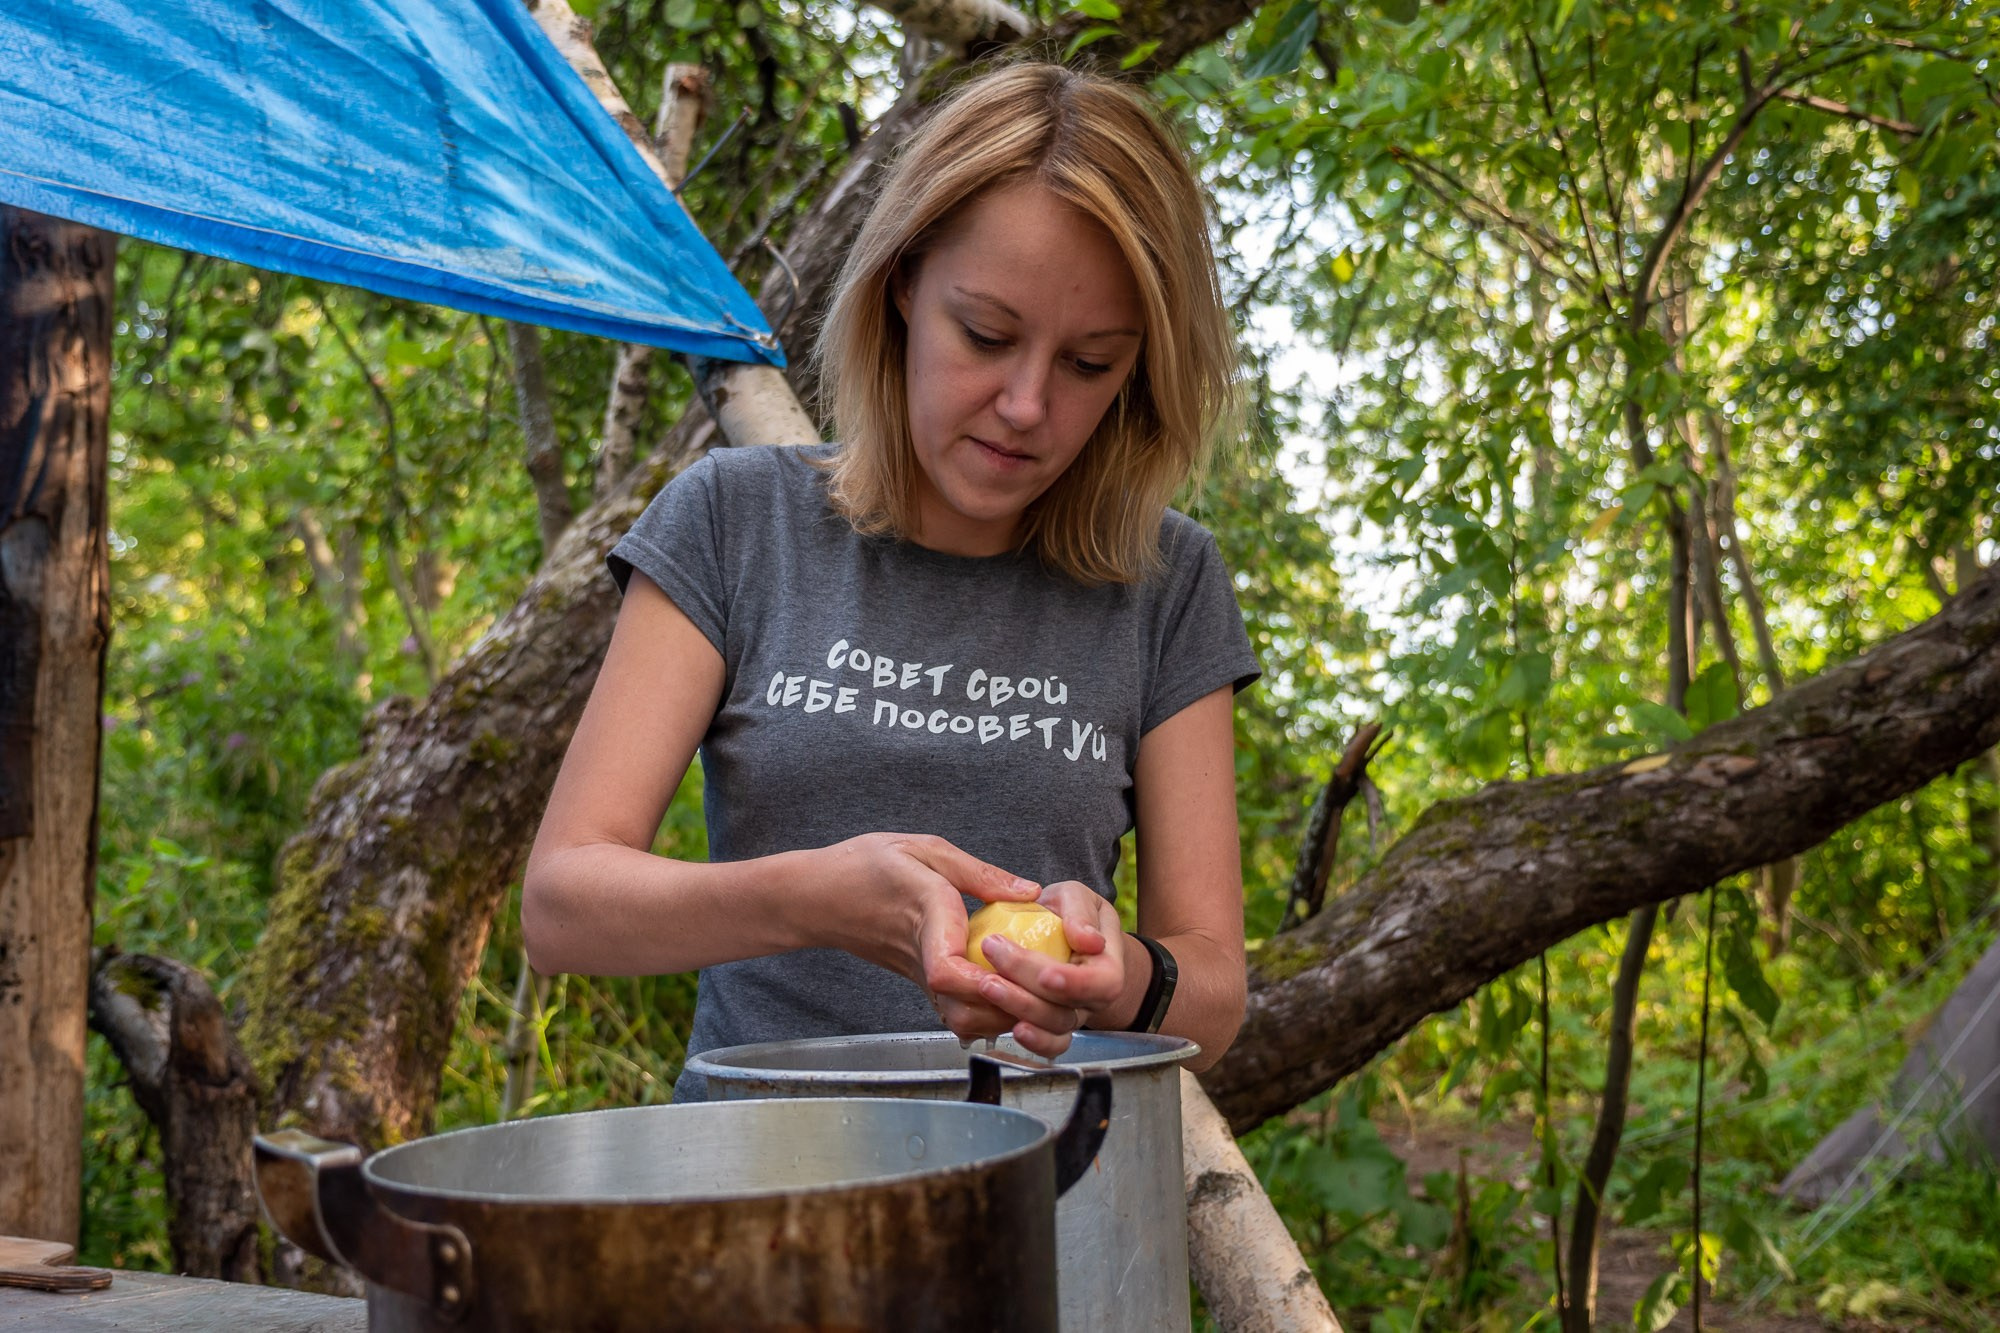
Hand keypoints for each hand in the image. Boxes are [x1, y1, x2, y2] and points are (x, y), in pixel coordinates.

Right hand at [809, 833, 1040, 1043]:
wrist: (818, 897)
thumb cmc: (865, 866)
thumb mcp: (924, 849)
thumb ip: (979, 873)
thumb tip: (1031, 891)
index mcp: (926, 915)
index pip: (948, 970)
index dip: (981, 981)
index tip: (1008, 969)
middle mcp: (925, 957)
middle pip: (965, 1011)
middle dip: (1009, 1007)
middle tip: (1044, 986)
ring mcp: (920, 976)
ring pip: (962, 1020)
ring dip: (1001, 1013)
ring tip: (1033, 988)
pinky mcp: (920, 983)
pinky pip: (955, 1011)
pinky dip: (987, 1010)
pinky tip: (1011, 988)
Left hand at [974, 880, 1127, 1057]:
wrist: (1065, 934)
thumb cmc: (1071, 913)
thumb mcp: (1077, 897)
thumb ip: (1080, 912)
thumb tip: (1087, 939)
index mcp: (1108, 968)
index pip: (1101, 984)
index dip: (1074, 984)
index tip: (1046, 974)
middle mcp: (1092, 1000)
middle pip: (1067, 1010)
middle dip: (1029, 990)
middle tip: (995, 954)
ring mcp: (1070, 1016)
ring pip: (1052, 1028)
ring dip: (1018, 1010)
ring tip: (987, 985)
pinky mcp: (1049, 1026)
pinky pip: (1045, 1043)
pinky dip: (1028, 1040)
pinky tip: (1005, 1026)